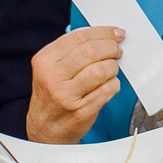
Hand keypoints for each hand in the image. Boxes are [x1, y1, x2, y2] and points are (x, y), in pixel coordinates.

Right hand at [28, 27, 125, 142]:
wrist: (45, 130)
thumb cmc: (52, 96)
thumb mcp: (50, 69)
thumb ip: (71, 51)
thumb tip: (102, 35)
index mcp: (44, 61)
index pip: (78, 37)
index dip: (102, 32)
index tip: (115, 33)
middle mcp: (53, 77)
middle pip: (91, 51)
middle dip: (111, 47)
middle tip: (117, 50)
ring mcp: (66, 95)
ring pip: (101, 70)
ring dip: (113, 67)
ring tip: (111, 69)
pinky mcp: (81, 111)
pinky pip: (107, 90)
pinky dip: (114, 84)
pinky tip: (109, 84)